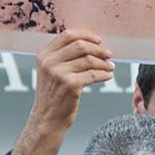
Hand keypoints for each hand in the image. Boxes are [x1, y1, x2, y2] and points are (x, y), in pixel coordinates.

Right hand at [7, 30, 114, 154]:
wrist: (47, 120)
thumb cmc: (53, 95)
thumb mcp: (50, 72)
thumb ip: (62, 56)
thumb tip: (90, 43)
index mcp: (44, 55)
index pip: (67, 35)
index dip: (86, 35)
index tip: (98, 40)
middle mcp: (49, 62)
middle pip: (80, 45)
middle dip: (98, 49)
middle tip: (109, 54)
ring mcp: (59, 73)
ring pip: (89, 60)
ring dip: (104, 63)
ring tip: (110, 67)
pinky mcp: (70, 85)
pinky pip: (93, 74)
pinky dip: (104, 74)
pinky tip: (108, 76)